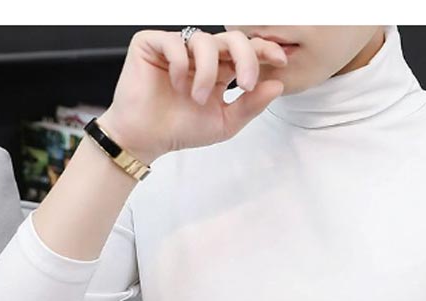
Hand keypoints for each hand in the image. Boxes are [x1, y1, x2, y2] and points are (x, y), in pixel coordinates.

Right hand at [99, 28, 289, 164]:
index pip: (245, 52)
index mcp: (219, 70)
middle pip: (232, 38)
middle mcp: (200, 56)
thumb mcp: (225, 122)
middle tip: (246, 84)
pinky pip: (175, 42)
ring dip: (208, 71)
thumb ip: (251, 105)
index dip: (264, 50)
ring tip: (198, 97)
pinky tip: (175, 84)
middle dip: (246, 58)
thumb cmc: (180, 130)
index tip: (280, 60)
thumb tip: (278, 85)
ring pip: (205, 40)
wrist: (145, 138)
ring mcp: (177, 48)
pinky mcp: (152, 44)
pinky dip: (180, 64)